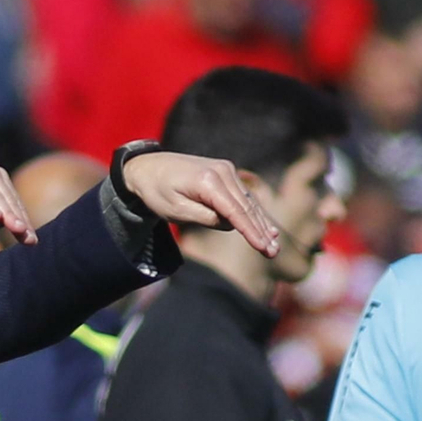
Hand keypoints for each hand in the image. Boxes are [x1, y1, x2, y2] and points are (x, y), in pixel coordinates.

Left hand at [120, 152, 281, 257]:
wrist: (147, 167)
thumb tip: (230, 225)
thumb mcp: (176, 211)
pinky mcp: (225, 171)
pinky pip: (242, 195)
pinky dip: (253, 211)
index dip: (251, 232)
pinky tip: (265, 226)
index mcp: (208, 181)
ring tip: (274, 244)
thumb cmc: (156, 192)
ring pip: (248, 201)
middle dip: (261, 231)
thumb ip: (205, 218)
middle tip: (274, 253)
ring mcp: (226, 169)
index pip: (235, 211)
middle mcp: (222, 171)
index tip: (263, 248)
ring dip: (261, 223)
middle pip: (247, 207)